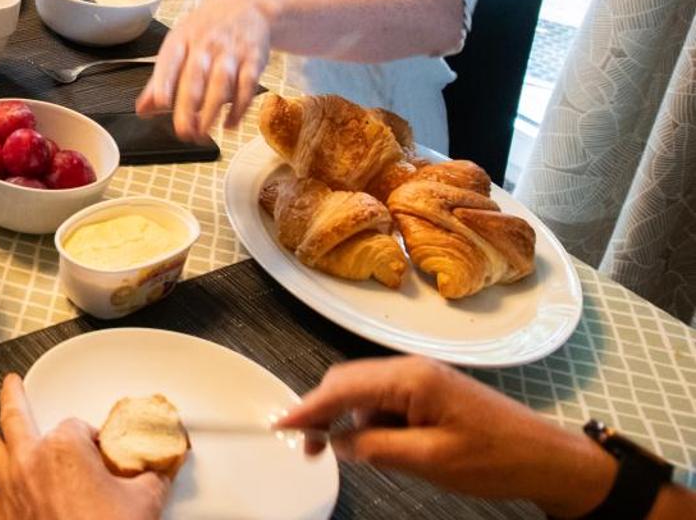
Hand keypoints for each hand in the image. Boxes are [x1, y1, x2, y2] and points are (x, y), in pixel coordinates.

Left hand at [0, 375, 168, 519]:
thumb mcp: (145, 501)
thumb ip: (152, 475)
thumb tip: (166, 461)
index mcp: (66, 448)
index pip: (79, 428)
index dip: (92, 440)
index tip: (101, 453)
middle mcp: (31, 459)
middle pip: (17, 417)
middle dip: (12, 397)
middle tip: (8, 382)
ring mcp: (10, 486)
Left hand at [134, 0, 275, 141]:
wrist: (249, 7)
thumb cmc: (207, 30)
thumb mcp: (180, 44)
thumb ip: (161, 79)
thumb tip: (142, 110)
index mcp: (182, 39)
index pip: (170, 61)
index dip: (164, 83)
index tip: (160, 104)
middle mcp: (206, 44)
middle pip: (195, 77)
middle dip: (189, 107)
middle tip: (183, 132)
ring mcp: (231, 51)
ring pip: (221, 83)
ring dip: (212, 111)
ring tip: (202, 133)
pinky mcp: (254, 60)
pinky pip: (247, 86)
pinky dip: (239, 108)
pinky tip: (230, 124)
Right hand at [274, 358, 615, 517]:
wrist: (548, 459)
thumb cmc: (496, 459)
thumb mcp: (431, 461)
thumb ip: (377, 449)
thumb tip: (339, 443)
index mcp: (411, 378)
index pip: (342, 387)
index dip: (308, 408)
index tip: (281, 425)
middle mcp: (412, 369)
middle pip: (348, 382)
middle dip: (323, 412)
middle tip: (309, 448)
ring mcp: (422, 379)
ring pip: (366, 393)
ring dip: (349, 420)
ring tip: (343, 453)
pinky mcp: (432, 393)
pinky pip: (387, 402)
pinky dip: (372, 422)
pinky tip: (375, 446)